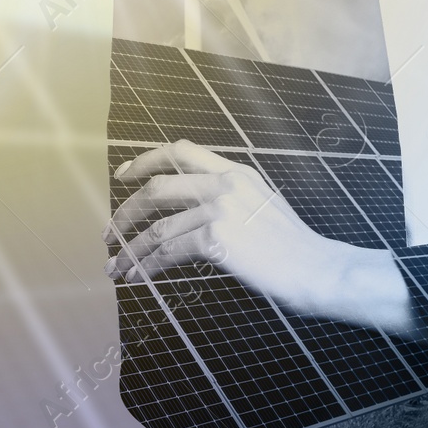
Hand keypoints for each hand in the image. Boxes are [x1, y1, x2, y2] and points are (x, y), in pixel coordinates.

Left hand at [103, 140, 412, 333]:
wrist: (318, 270)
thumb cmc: (293, 248)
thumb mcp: (261, 205)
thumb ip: (228, 198)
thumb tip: (188, 211)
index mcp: (237, 171)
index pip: (181, 150)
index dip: (145, 159)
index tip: (123, 174)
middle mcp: (226, 184)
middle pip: (158, 186)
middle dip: (126, 211)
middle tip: (109, 232)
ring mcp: (221, 210)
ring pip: (158, 227)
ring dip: (131, 249)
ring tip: (116, 267)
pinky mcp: (218, 240)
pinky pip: (169, 251)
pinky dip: (147, 265)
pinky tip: (138, 277)